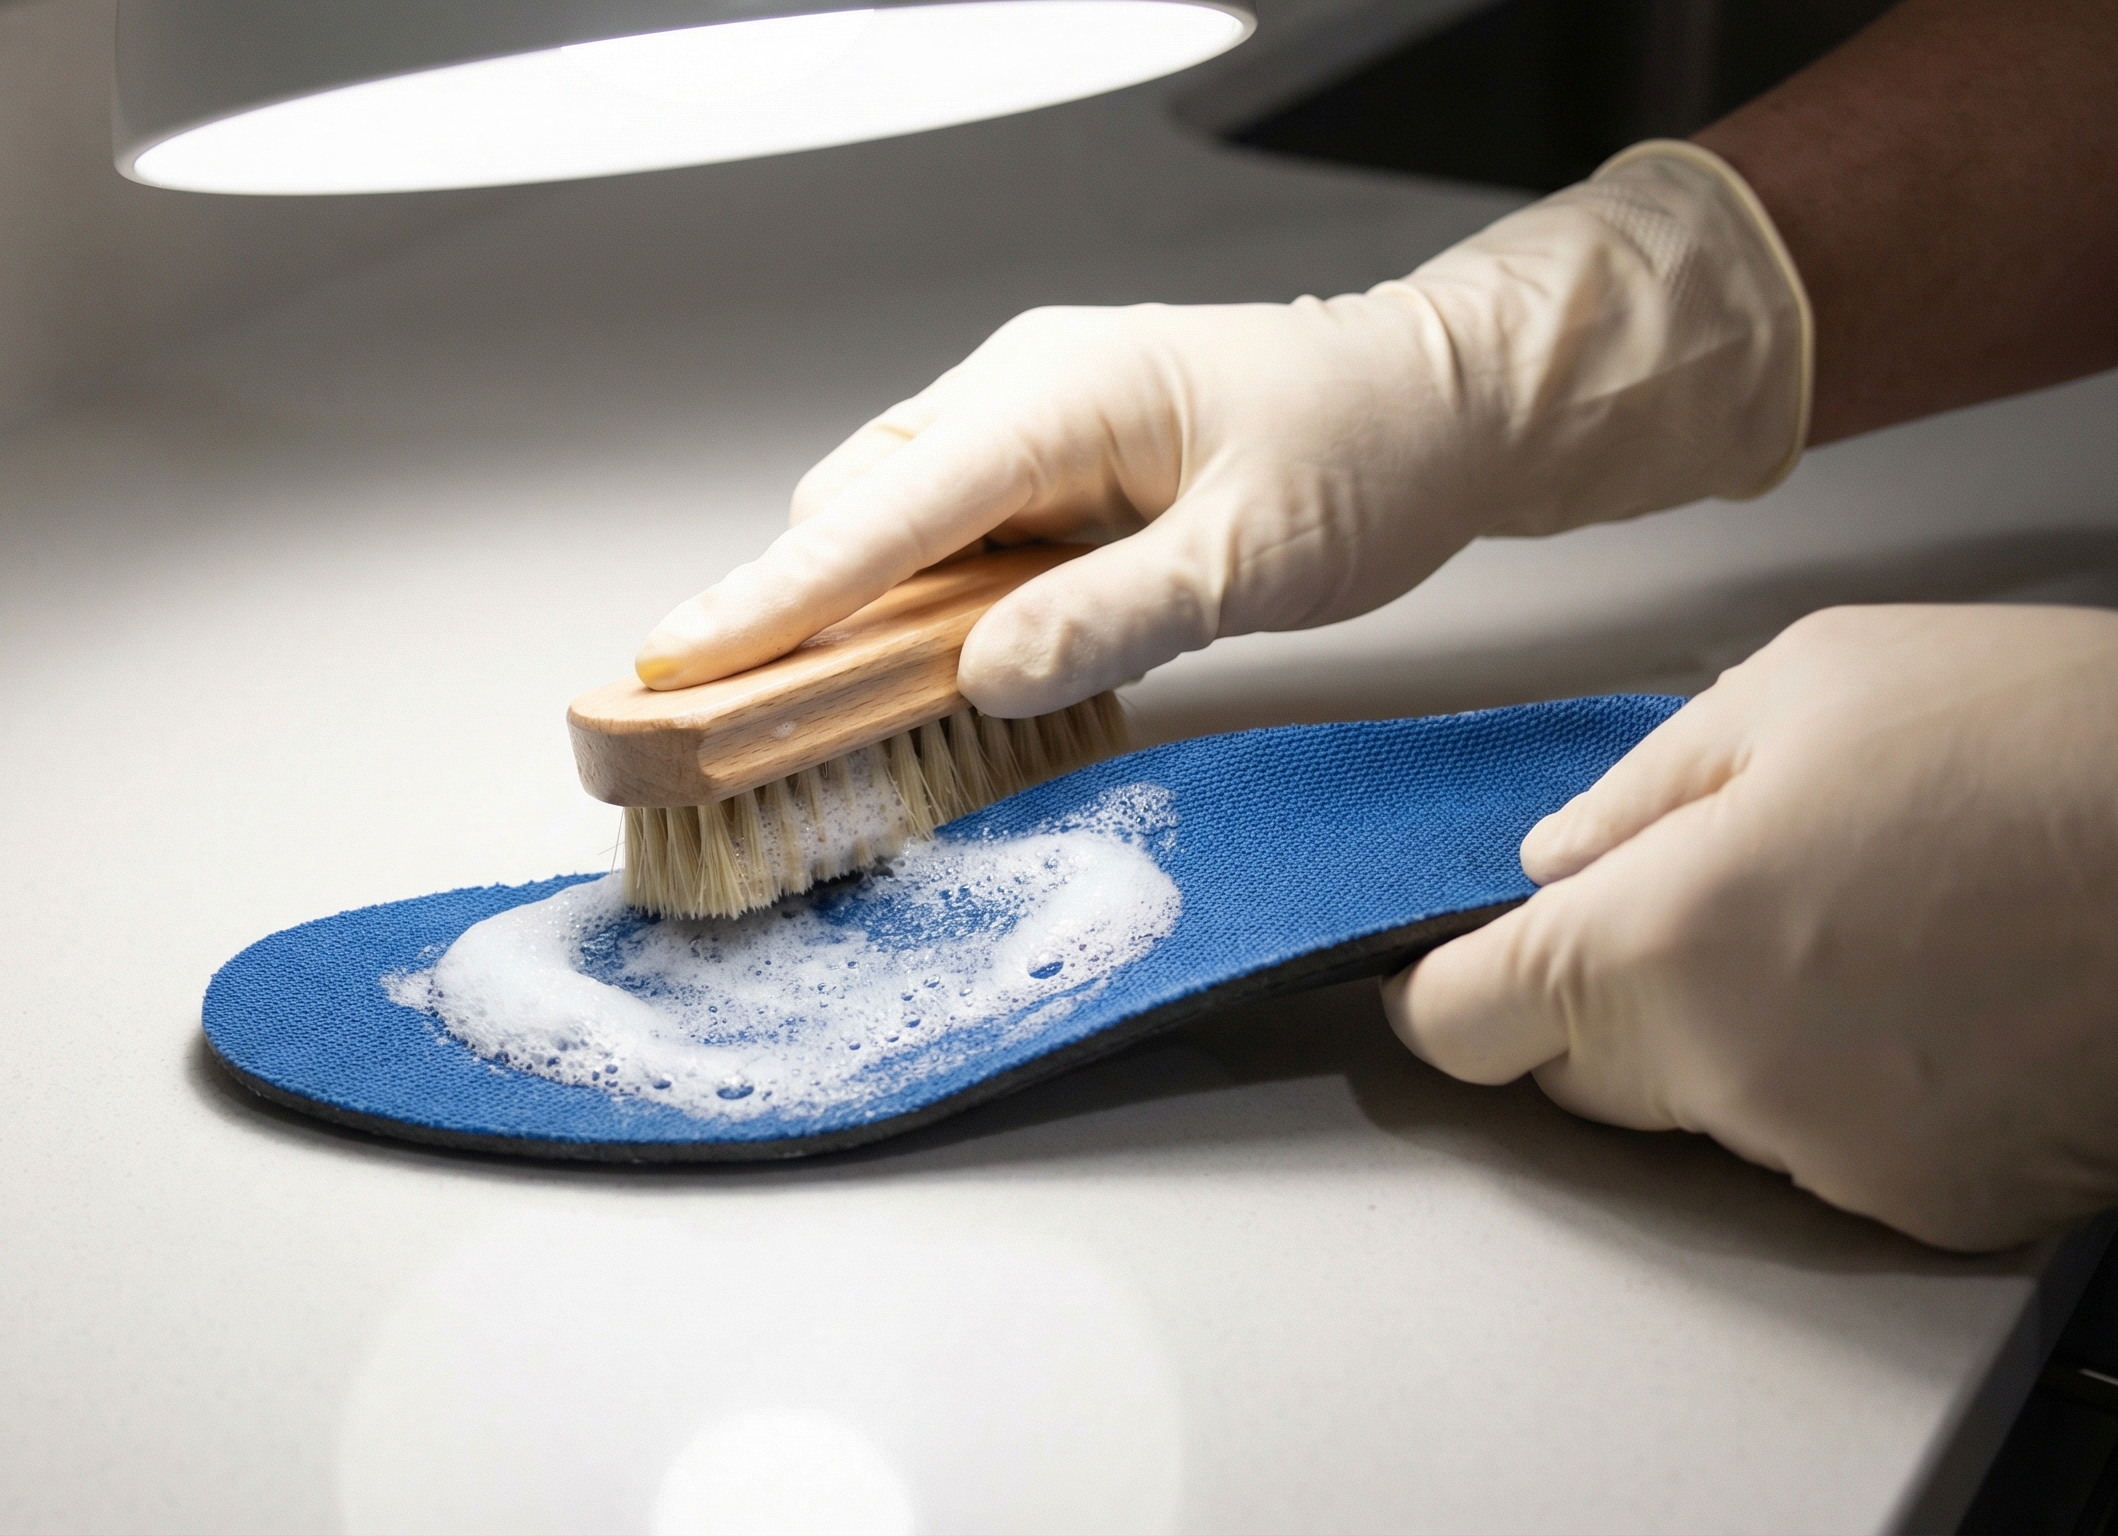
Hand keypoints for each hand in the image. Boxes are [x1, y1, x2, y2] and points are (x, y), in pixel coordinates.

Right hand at [633, 142, 1810, 716]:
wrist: (1436, 405)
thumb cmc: (1362, 452)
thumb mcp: (1255, 553)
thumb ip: (1117, 613)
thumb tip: (986, 674)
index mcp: (1056, 396)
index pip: (883, 509)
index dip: (776, 592)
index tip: (681, 656)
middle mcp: (1018, 400)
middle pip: (857, 516)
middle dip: (790, 613)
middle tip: (733, 721)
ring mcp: (1026, 433)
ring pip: (892, 532)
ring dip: (856, 620)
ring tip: (813, 717)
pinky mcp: (1045, 476)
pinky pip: (946, 547)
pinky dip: (919, 614)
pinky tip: (927, 676)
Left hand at [1386, 605, 2117, 1250]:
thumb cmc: (2049, 736)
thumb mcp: (1801, 682)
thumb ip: (1638, 787)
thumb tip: (1555, 858)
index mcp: (1659, 937)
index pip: (1461, 1022)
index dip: (1442, 991)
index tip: (1451, 970)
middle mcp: (1727, 1074)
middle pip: (1576, 1075)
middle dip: (1595, 1002)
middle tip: (1703, 901)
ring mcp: (1831, 1155)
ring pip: (1703, 1118)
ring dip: (1730, 1044)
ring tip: (1858, 927)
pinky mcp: (1931, 1204)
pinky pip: (1822, 1153)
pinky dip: (1842, 1092)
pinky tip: (1931, 997)